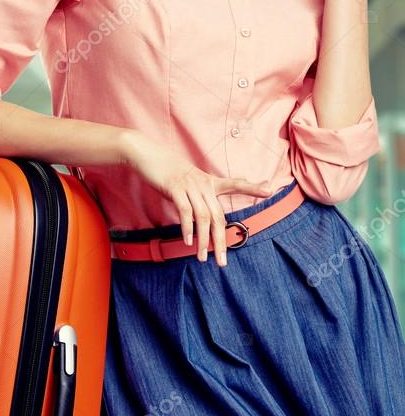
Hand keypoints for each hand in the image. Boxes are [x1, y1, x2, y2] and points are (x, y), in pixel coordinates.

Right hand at [121, 131, 272, 267]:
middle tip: (222, 262)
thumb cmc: (165, 170)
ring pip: (203, 217)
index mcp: (208, 181)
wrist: (146, 153)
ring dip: (203, 240)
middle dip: (221, 241)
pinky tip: (188, 241)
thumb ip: (197, 195)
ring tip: (201, 257)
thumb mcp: (186, 180)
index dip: (251, 187)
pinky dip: (188, 228)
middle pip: (218, 216)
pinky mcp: (175, 187)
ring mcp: (190, 185)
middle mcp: (203, 183)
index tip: (269, 190)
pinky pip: (185, 210)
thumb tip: (201, 217)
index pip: (234, 184)